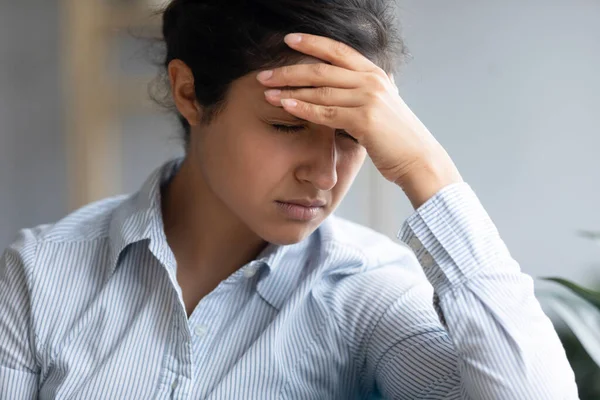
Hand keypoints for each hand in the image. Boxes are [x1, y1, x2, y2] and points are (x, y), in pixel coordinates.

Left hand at [257, 33, 462, 207]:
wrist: (419, 160)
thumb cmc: (396, 139)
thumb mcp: (381, 107)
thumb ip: (360, 95)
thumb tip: (336, 91)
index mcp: (375, 74)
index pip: (338, 51)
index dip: (312, 43)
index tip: (289, 40)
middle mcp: (372, 81)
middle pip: (322, 69)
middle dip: (289, 70)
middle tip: (265, 74)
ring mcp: (369, 99)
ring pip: (321, 89)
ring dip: (290, 90)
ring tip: (268, 91)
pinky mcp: (365, 120)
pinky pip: (326, 112)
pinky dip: (304, 109)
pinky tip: (286, 105)